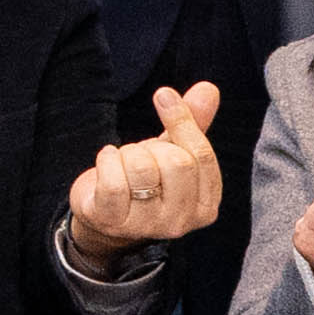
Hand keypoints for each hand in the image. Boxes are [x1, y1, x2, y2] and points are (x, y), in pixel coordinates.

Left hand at [68, 85, 226, 249]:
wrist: (105, 212)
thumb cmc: (147, 179)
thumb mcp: (173, 150)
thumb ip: (194, 122)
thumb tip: (208, 88)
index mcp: (205, 206)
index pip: (202, 157)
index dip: (182, 121)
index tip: (164, 95)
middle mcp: (181, 222)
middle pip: (176, 163)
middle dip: (152, 147)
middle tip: (141, 154)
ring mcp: (147, 226)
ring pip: (142, 169)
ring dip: (128, 154)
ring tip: (124, 163)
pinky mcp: (113, 222)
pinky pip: (113, 182)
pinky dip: (107, 160)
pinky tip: (107, 162)